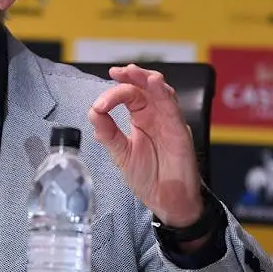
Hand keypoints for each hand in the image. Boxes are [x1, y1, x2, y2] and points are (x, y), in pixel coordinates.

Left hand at [88, 64, 202, 227]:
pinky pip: (172, 109)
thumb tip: (92, 112)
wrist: (167, 201)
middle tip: (115, 72)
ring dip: (146, 79)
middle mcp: (155, 115)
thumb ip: (108, 132)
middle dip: (131, 76)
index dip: (113, 94)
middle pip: (144, 87)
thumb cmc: (148, 177)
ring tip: (132, 71)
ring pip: (160, 91)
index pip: (128, 96)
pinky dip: (163, 94)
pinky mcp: (180, 132)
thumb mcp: (121, 153)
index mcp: (141, 118)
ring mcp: (168, 122)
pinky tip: (154, 83)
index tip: (99, 105)